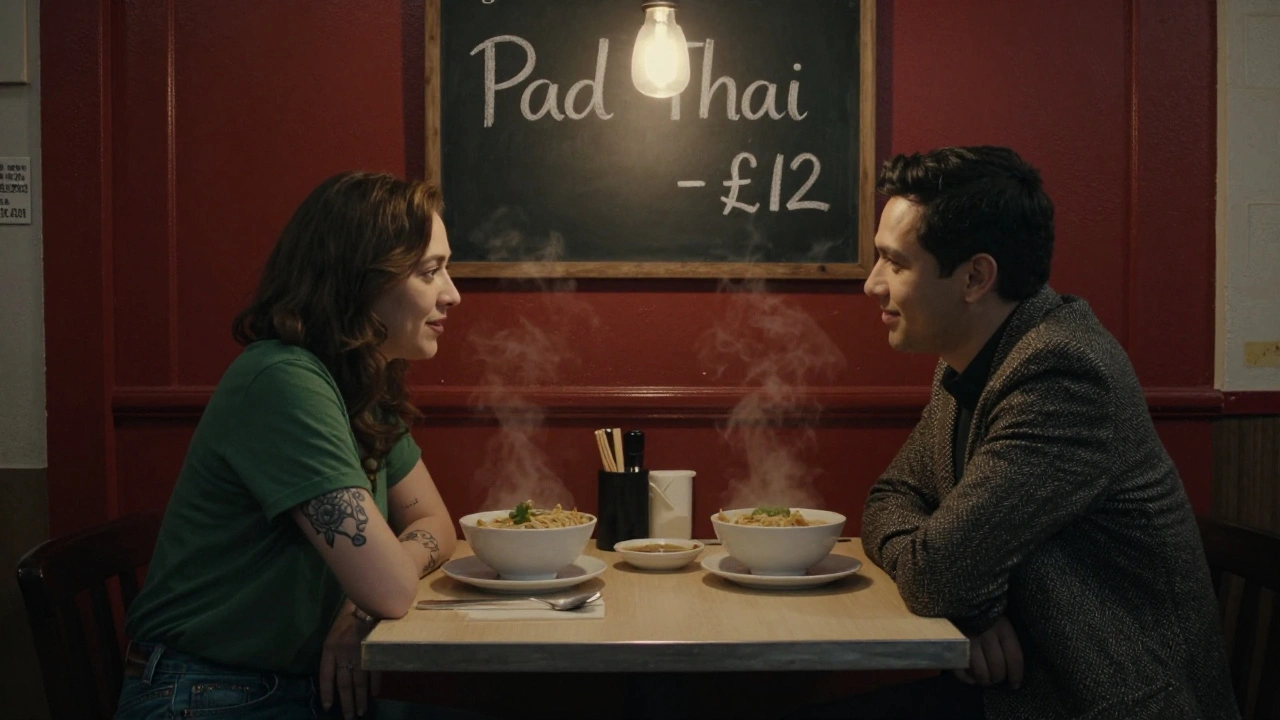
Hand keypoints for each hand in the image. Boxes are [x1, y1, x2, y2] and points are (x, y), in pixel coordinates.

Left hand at [319, 602, 379, 718]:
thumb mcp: (335, 632)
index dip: (327, 692)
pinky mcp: (375, 651)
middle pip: (344, 683)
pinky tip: (374, 695)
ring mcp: (361, 653)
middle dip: (346, 702)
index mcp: (330, 647)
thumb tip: (335, 673)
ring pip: (359, 682)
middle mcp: (344, 653)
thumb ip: (334, 651)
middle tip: (348, 718)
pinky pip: (375, 672)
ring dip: (360, 699)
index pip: (326, 675)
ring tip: (360, 712)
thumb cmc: (349, 615)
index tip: (328, 707)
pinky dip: (375, 685)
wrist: (369, 600)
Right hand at [953, 615, 1022, 688]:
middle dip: (998, 677)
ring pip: (980, 671)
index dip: (1016, 674)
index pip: (1014, 657)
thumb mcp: (999, 618)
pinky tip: (971, 679)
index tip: (1015, 684)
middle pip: (997, 667)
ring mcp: (968, 640)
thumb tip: (1012, 664)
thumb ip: (1005, 637)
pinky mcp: (952, 644)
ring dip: (984, 680)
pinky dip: (966, 678)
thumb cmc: (983, 610)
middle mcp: (987, 635)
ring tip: (985, 680)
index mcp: (1002, 627)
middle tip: (996, 678)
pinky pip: (960, 669)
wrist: (957, 596)